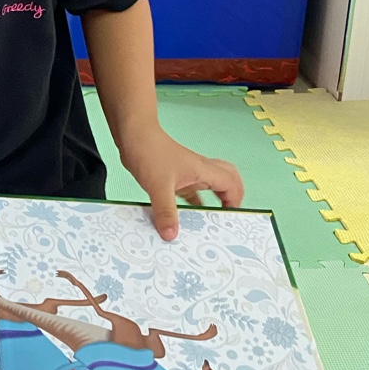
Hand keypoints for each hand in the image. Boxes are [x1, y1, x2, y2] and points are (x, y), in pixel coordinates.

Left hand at [117, 126, 243, 240]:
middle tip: (228, 216)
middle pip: (228, 180)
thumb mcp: (158, 186)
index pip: (231, 184)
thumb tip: (171, 235)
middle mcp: (199, 171)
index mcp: (203, 170)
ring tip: (211, 220)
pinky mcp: (174, 176)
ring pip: (209, 186)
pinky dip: (193, 202)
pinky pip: (190, 191)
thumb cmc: (150, 151)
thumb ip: (166, 211)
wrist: (133, 134)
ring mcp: (187, 173)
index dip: (236, 201)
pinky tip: (186, 215)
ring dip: (214, 200)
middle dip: (233, 197)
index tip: (230, 218)